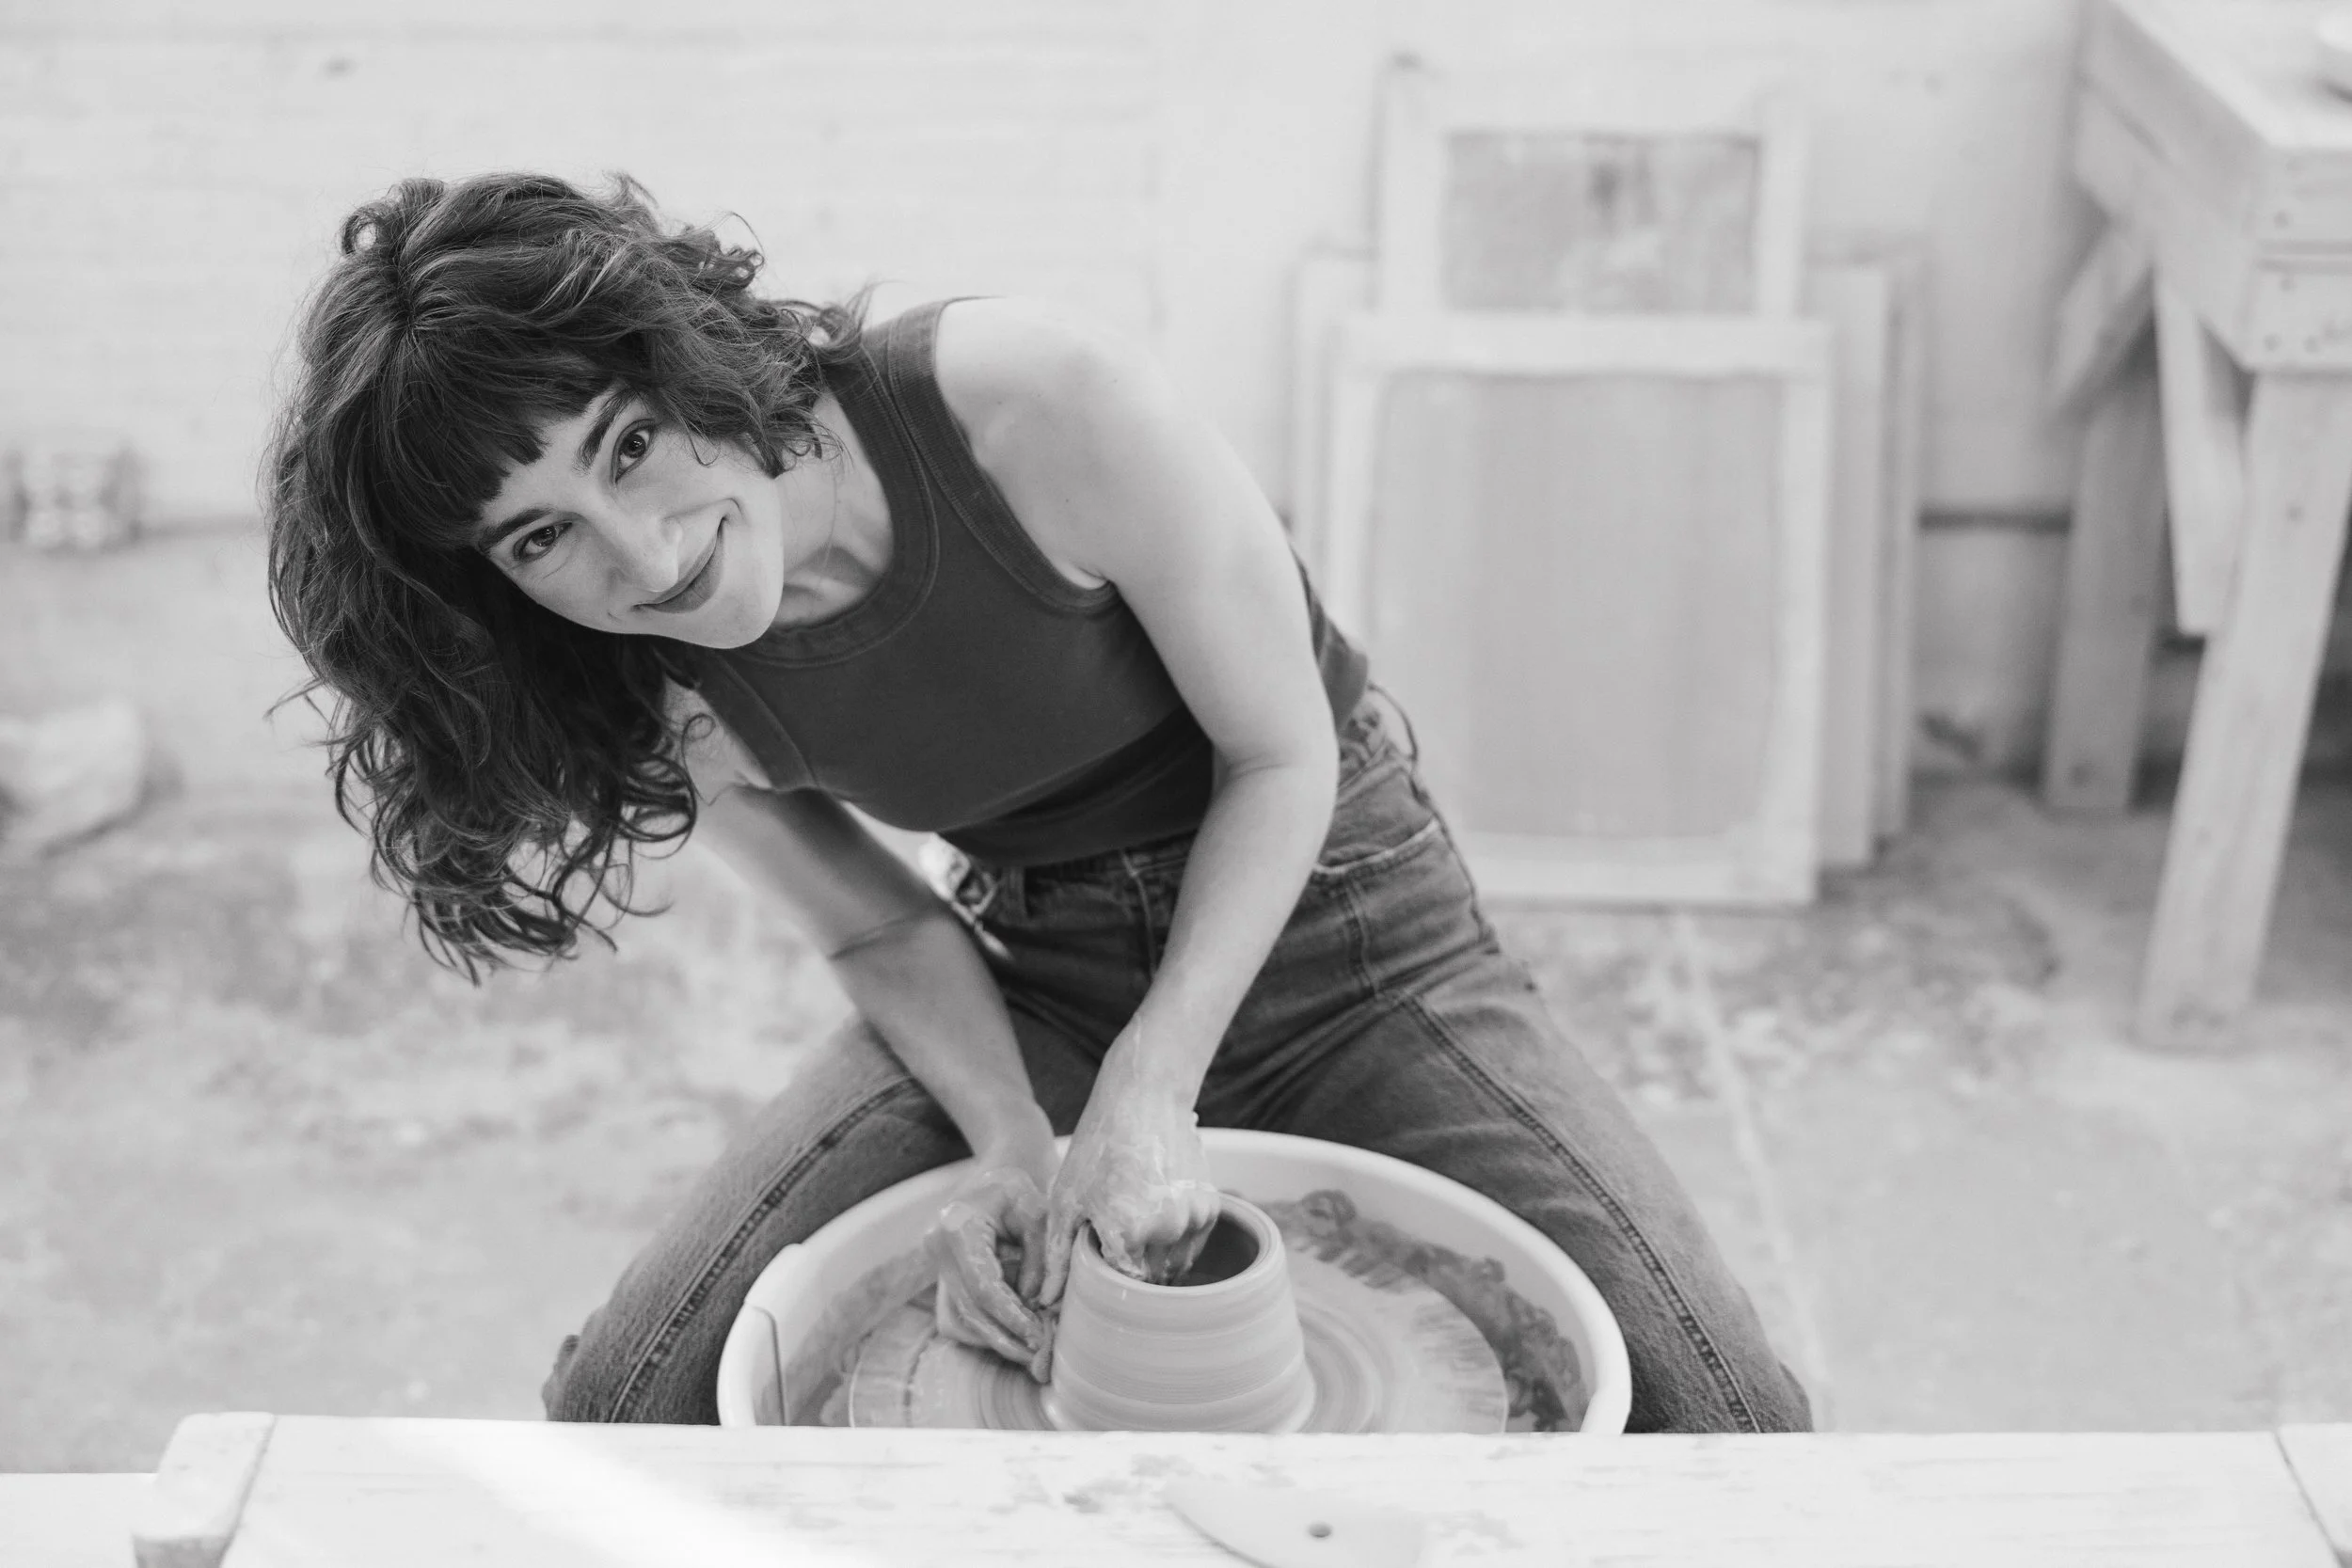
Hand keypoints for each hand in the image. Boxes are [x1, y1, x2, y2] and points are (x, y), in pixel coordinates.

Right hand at [926, 1142, 1057, 1381]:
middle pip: (970, 1309)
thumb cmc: (1016, 1190)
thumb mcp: (1038, 1209)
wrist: (990, 1178)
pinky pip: (958, 1317)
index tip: (1039, 1336)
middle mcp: (937, 1248)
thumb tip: (1039, 1300)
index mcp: (956, 1226)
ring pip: (961, 1319)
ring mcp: (935, 1266)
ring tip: (1030, 1352)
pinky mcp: (941, 1279)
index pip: (983, 1286)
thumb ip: (1041, 1253)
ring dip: (995, 1339)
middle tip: (1038, 1355)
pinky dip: (985, 1330)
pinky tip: (1012, 1336)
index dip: (1011, 1316)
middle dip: (1005, 1337)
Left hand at [1040, 1064, 1220, 1306]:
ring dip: (1156, 1258)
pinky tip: (1155, 1209)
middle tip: (1114, 1229)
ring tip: (1135, 1217)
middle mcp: (1167, 1230)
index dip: (1106, 1272)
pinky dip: (1176, 1240)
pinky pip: (1193, 1246)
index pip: (1120, 1285)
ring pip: (1175, 1267)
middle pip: (1148, 1279)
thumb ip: (1056, 1258)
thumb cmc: (1097, 1148)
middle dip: (1131, 1266)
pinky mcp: (1211, 1208)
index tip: (1097, 1250)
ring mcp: (1194, 1219)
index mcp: (1128, 1232)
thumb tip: (1043, 1304)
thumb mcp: (1066, 1200)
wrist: (1145, 1098)